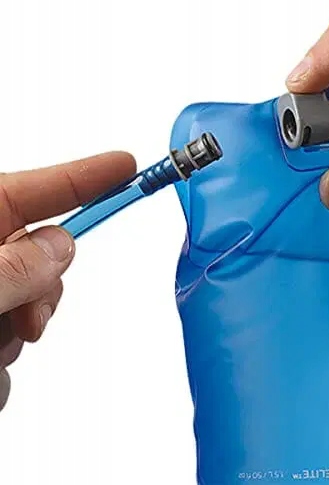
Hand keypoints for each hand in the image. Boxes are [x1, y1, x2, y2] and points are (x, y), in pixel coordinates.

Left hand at [0, 151, 135, 411]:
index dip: (90, 176)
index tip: (125, 166)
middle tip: (28, 322)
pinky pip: (6, 354)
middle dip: (43, 293)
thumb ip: (14, 265)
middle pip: (42, 260)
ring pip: (26, 313)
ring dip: (10, 340)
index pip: (44, 189)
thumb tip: (60, 247)